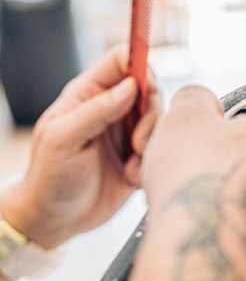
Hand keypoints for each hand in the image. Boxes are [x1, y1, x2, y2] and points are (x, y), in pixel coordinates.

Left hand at [0, 45, 161, 249]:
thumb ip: (96, 110)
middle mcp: (112, 109)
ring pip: (160, 119)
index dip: (139, 66)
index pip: (121, 60)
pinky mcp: (140, 155)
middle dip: (150, 114)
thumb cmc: (49, 177)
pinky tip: (131, 176)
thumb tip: (130, 86)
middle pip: (149, 89)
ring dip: (152, 141)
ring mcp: (128, 131)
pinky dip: (152, 162)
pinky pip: (161, 147)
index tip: (145, 88)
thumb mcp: (63, 139)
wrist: (55, 220)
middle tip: (136, 141)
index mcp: (89, 95)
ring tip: (131, 163)